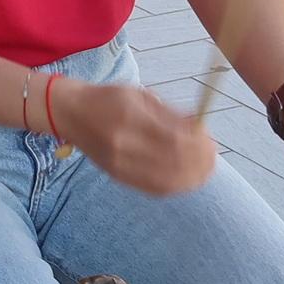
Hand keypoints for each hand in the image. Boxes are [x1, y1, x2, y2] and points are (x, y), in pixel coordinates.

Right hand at [51, 78, 218, 197]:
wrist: (71, 112)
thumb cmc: (109, 99)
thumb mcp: (141, 95)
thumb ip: (170, 113)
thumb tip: (200, 128)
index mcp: (131, 117)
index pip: (175, 138)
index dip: (198, 144)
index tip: (210, 140)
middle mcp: (123, 143)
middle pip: (173, 162)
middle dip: (199, 162)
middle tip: (212, 157)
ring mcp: (119, 163)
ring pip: (165, 181)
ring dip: (191, 178)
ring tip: (204, 170)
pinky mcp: (116, 176)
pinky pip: (152, 189)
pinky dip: (174, 187)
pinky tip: (186, 180)